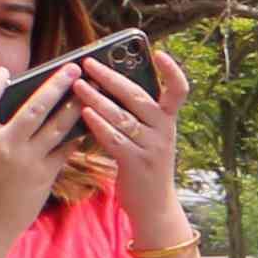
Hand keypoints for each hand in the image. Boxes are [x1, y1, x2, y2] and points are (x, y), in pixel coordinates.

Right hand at [0, 51, 91, 242]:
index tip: (5, 71)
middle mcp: (6, 148)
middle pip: (34, 109)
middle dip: (56, 84)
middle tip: (72, 68)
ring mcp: (29, 162)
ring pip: (57, 127)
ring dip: (74, 105)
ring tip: (87, 89)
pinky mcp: (46, 175)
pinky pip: (65, 149)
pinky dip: (76, 132)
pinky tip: (87, 119)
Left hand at [66, 46, 191, 231]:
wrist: (154, 205)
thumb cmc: (145, 163)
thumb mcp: (149, 136)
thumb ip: (136, 114)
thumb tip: (106, 84)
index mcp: (168, 120)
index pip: (178, 91)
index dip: (172, 72)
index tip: (159, 52)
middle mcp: (164, 131)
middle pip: (139, 98)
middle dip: (112, 78)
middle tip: (89, 63)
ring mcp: (152, 148)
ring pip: (123, 117)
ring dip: (98, 99)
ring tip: (78, 85)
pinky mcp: (137, 163)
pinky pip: (116, 139)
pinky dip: (99, 125)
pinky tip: (84, 113)